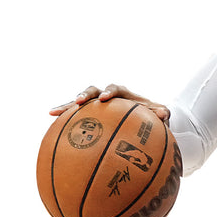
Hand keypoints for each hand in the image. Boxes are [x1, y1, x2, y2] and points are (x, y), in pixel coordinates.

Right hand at [49, 83, 170, 121]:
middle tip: (78, 102)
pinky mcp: (90, 116)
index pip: (115, 89)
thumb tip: (164, 114)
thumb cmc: (153, 116)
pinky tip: (52, 127)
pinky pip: (75, 117)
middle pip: (92, 91)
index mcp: (123, 94)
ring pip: (79, 103)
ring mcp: (96, 106)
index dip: (108, 92)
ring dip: (67, 106)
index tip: (105, 99)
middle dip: (84, 95)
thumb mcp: (160, 115)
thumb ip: (162, 113)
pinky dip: (65, 121)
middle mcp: (107, 96)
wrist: (145, 119)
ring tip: (53, 112)